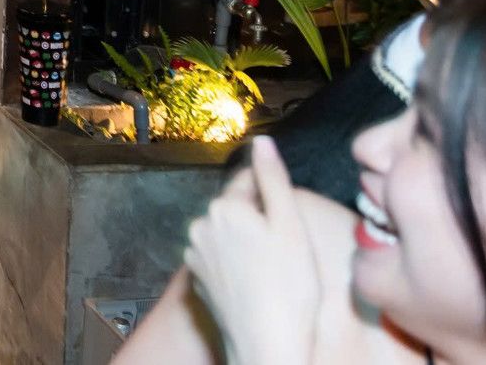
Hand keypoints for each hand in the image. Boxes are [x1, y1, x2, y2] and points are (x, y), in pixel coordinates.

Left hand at [183, 137, 319, 364]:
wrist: (267, 345)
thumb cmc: (289, 287)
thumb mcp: (290, 226)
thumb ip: (274, 179)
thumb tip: (262, 141)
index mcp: (224, 207)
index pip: (247, 180)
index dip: (270, 189)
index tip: (286, 206)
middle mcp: (201, 226)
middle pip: (233, 206)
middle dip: (256, 215)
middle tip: (286, 241)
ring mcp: (195, 254)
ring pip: (224, 232)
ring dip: (243, 238)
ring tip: (271, 264)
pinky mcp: (196, 279)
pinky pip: (217, 257)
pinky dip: (233, 261)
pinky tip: (255, 279)